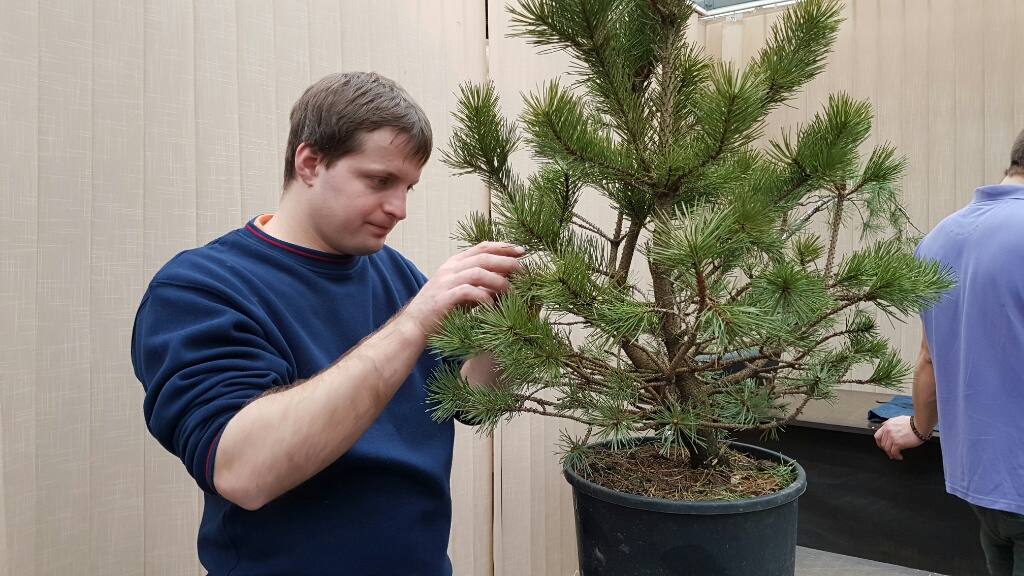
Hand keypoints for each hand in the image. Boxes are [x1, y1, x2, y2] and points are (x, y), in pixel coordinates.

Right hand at [402, 242, 524, 334]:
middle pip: (484, 257)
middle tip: (523, 270)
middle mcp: (450, 268)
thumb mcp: (464, 292)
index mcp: (455, 263)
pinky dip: (484, 297)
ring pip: (478, 272)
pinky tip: (494, 305)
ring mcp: (446, 282)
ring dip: (499, 280)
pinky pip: (469, 291)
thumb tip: (507, 281)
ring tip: (512, 290)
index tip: (522, 251)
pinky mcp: (444, 298)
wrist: (415, 325)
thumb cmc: (442, 310)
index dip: (503, 247)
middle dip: (507, 261)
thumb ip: (481, 284)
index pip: (482, 247)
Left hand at [873, 415, 923, 459]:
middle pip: (882, 443)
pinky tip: (899, 457)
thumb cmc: (912, 422)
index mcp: (887, 425)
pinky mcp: (898, 443)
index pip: (877, 436)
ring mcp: (892, 437)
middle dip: (886, 450)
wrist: (920, 425)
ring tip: (895, 456)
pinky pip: (894, 452)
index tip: (882, 446)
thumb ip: (890, 423)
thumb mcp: (898, 419)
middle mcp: (887, 431)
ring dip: (891, 454)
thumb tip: (885, 426)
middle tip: (890, 453)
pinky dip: (896, 456)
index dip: (879, 443)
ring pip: (887, 449)